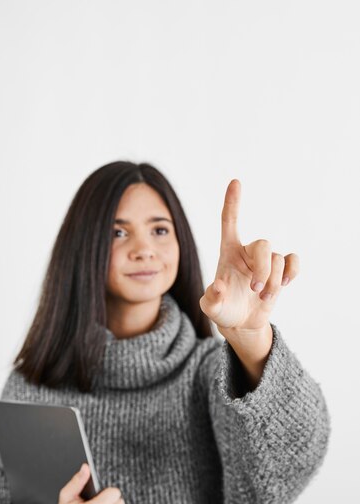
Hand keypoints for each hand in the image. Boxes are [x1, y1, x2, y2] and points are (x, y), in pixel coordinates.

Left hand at [199, 179, 298, 332]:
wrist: (241, 322)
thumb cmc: (223, 309)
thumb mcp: (211, 307)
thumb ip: (211, 299)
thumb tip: (218, 286)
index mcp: (228, 252)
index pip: (229, 222)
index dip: (233, 202)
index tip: (235, 181)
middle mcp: (247, 252)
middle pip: (263, 245)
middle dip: (264, 269)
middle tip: (256, 290)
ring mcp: (266, 261)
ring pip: (278, 260)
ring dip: (273, 282)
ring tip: (263, 297)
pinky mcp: (280, 271)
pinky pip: (293, 261)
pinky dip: (292, 272)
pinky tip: (284, 284)